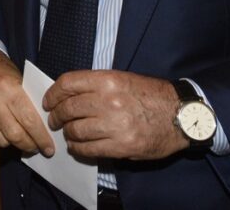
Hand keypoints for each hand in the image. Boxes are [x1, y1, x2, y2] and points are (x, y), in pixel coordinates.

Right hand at [0, 50, 53, 155]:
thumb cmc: (6, 74)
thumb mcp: (23, 82)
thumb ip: (32, 105)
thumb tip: (45, 131)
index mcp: (9, 88)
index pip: (29, 120)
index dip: (41, 138)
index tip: (49, 148)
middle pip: (15, 134)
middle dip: (29, 145)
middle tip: (37, 147)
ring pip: (1, 140)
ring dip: (14, 144)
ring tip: (21, 139)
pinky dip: (0, 140)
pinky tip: (6, 134)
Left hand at [41, 70, 186, 159]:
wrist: (181, 115)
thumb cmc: (151, 95)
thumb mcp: (123, 79)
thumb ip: (96, 85)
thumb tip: (69, 94)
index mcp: (108, 80)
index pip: (68, 84)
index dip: (53, 93)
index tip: (48, 101)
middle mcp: (109, 101)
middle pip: (69, 108)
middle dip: (57, 116)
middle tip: (55, 120)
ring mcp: (115, 125)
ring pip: (76, 130)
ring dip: (68, 133)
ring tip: (69, 134)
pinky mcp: (122, 146)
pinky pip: (89, 149)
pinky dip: (78, 149)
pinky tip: (78, 146)